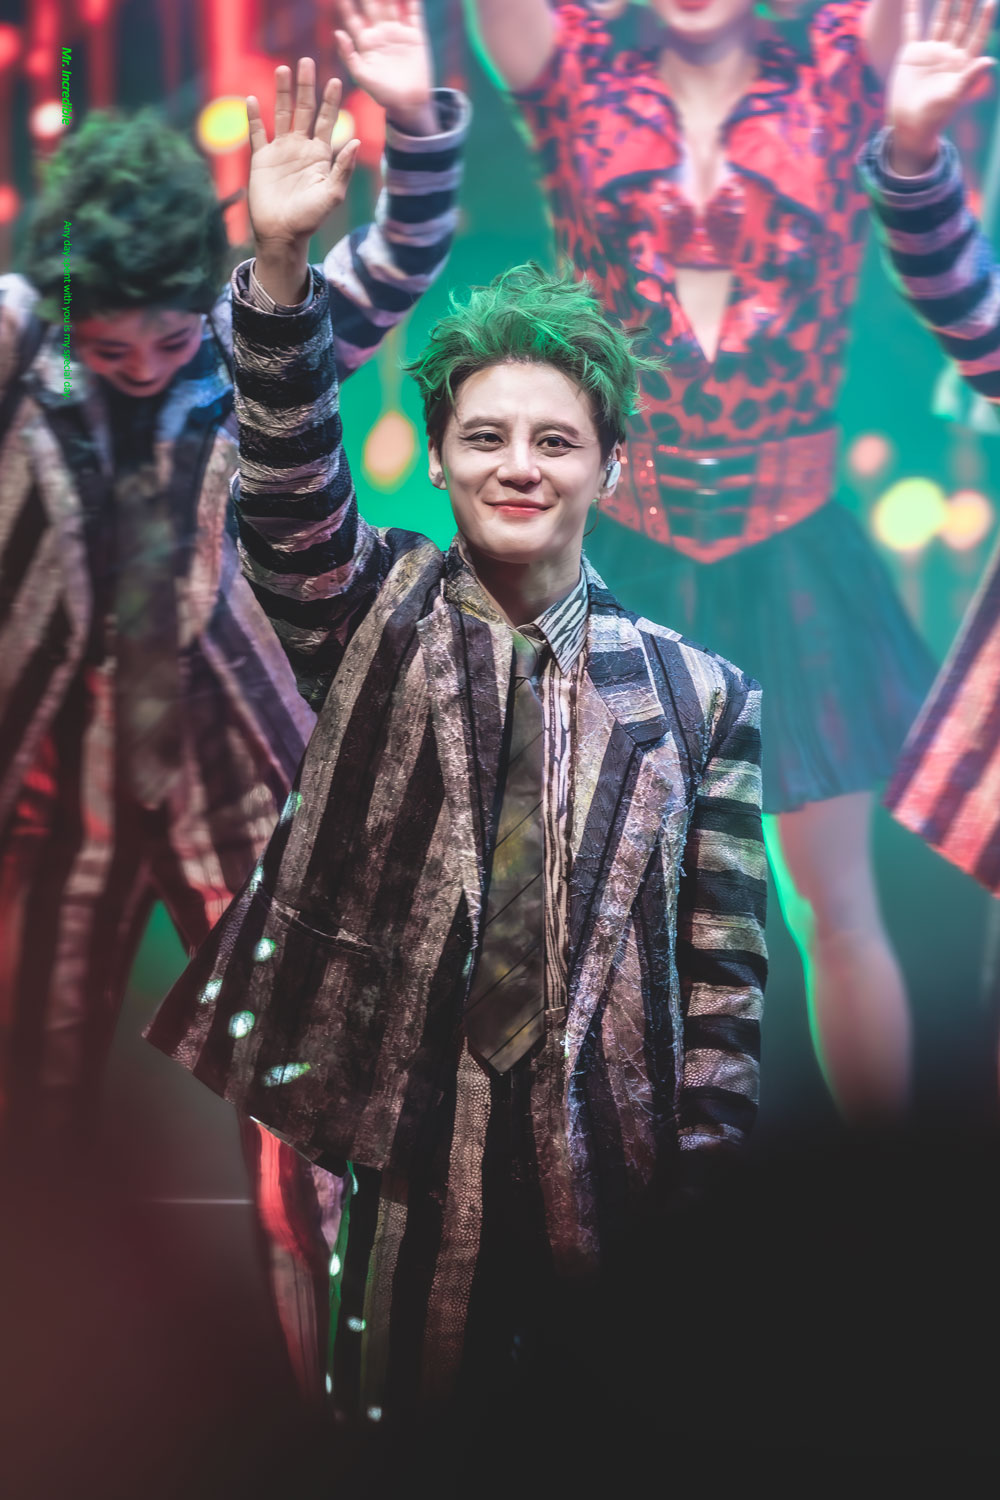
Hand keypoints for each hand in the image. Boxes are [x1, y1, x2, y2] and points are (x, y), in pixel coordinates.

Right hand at [246, 58, 359, 301]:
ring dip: (282, 92)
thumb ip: (342, 169)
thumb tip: (356, 142)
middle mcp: (301, 148)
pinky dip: (253, 117)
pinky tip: (252, 100)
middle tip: (307, 62)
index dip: (331, 101)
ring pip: (281, 114)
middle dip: (306, 87)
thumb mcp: (331, 195)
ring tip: (283, 69)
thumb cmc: (310, 218)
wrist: (282, 234)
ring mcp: (281, 151)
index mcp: (320, 155)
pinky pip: (256, 133)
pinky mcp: (261, 159)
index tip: (336, 80)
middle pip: (304, 110)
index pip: (327, 121)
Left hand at [333, 0, 436, 134]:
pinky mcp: (416, 35)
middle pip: (371, 5)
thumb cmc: (384, 94)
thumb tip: (337, 33)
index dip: (345, 5)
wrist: (410, 103)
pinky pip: (414, 12)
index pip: (352, 18)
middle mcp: (381, 33)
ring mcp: (398, 32)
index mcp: (366, 42)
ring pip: (391, 4)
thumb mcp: (362, 77)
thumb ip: (349, 56)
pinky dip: (413, 0)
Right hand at [887, 0, 996, 174]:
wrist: (909, 124)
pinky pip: (912, 27)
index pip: (977, 35)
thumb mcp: (954, 96)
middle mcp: (948, 54)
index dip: (984, 19)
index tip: (991, 2)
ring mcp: (930, 52)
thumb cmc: (935, 116)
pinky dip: (912, 11)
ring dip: (945, 3)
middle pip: (961, 23)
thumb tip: (990, 61)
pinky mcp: (912, 54)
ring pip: (940, 21)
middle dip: (967, 4)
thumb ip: (971, 77)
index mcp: (962, 63)